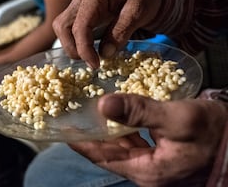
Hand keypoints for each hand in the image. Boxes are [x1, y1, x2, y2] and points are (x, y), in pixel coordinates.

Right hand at [52, 0, 161, 68]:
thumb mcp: (140, 11)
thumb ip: (122, 30)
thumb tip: (105, 54)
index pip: (80, 26)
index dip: (84, 49)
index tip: (95, 65)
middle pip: (62, 26)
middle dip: (73, 48)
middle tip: (91, 62)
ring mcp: (78, 3)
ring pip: (61, 27)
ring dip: (71, 45)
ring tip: (90, 57)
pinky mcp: (80, 10)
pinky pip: (68, 27)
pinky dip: (74, 40)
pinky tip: (89, 49)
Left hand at [69, 94, 227, 185]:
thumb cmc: (215, 133)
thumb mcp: (178, 119)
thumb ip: (140, 112)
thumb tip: (103, 105)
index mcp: (146, 170)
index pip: (101, 157)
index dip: (81, 142)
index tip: (63, 128)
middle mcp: (147, 172)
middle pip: (109, 153)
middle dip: (91, 135)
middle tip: (75, 116)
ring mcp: (155, 166)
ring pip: (121, 148)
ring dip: (107, 131)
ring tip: (91, 113)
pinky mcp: (162, 158)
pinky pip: (134, 144)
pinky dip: (124, 130)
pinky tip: (118, 116)